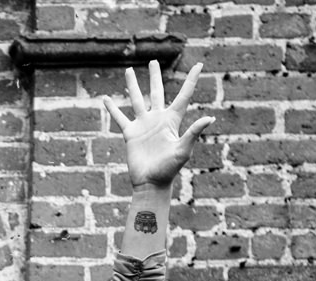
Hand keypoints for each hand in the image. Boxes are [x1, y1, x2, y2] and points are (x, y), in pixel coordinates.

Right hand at [101, 61, 213, 190]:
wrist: (151, 183)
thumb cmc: (169, 169)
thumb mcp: (183, 150)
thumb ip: (194, 132)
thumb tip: (209, 118)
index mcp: (172, 120)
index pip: (183, 95)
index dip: (192, 80)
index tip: (199, 65)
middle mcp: (157, 119)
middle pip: (156, 92)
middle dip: (155, 76)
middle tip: (154, 61)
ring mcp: (143, 125)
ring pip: (136, 100)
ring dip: (132, 85)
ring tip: (129, 70)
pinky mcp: (130, 134)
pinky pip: (119, 118)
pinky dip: (112, 109)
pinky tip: (106, 100)